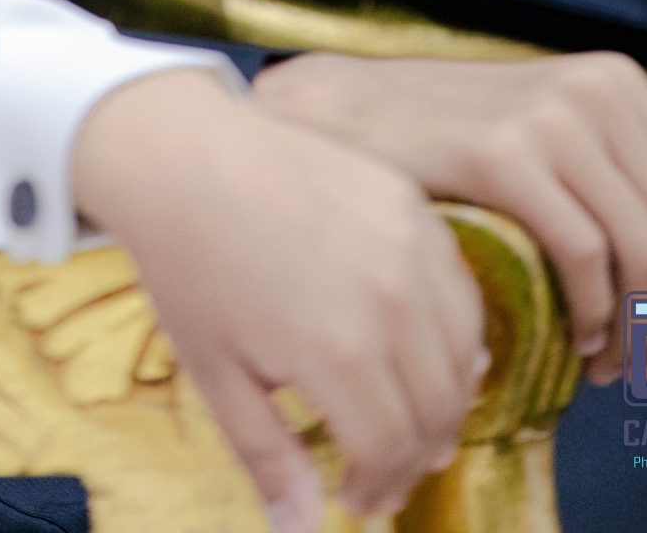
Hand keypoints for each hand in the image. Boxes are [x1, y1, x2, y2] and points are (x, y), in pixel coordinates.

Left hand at [72, 69, 486, 530]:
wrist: (182, 151)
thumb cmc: (190, 264)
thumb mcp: (217, 373)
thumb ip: (269, 457)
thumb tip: (301, 531)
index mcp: (339, 349)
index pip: (391, 449)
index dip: (379, 487)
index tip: (357, 500)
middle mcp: (391, 298)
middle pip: (438, 408)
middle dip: (416, 455)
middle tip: (386, 471)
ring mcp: (409, 243)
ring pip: (463, 352)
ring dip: (446, 399)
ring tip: (411, 419)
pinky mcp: (412, 203)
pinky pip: (459, 287)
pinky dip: (454, 332)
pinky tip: (423, 350)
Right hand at [253, 51, 646, 385]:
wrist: (344, 114)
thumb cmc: (443, 141)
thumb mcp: (546, 135)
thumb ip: (608, 179)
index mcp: (617, 83)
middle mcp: (597, 90)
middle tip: (637, 365)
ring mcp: (551, 114)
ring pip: (646, 248)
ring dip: (637, 326)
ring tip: (605, 362)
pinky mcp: (505, 150)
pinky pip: (585, 252)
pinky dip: (592, 310)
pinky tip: (571, 337)